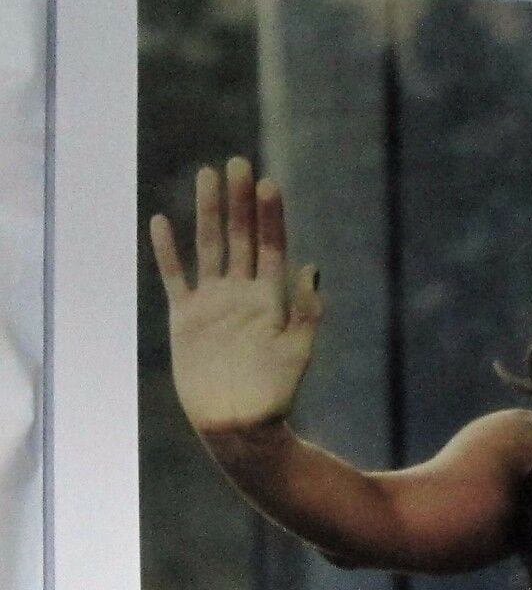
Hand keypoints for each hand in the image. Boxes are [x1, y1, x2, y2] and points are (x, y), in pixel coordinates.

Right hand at [149, 157, 321, 432]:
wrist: (239, 426)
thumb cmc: (273, 394)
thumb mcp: (297, 350)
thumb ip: (304, 310)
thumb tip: (312, 266)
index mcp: (270, 300)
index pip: (271, 248)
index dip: (271, 217)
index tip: (269, 184)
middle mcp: (241, 295)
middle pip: (240, 238)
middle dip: (240, 202)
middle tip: (239, 163)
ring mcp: (213, 303)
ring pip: (208, 247)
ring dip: (207, 212)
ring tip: (208, 175)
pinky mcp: (186, 318)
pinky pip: (174, 277)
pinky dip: (167, 251)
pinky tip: (161, 221)